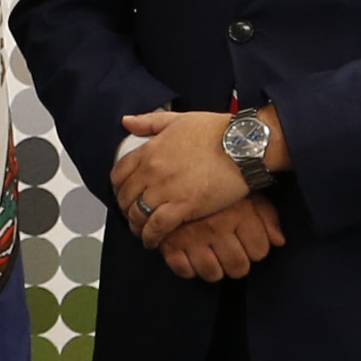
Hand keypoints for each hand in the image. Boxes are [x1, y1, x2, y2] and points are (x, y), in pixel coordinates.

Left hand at [112, 108, 256, 246]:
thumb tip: (126, 122)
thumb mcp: (178, 119)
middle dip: (126, 210)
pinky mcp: (184, 205)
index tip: (123, 195)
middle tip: (132, 216)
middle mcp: (153, 170)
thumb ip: (149, 122)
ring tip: (142, 232)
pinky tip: (153, 241)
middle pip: (125, 197)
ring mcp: (166, 189)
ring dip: (136, 226)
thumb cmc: (216, 131)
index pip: (119, 174)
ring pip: (138, 214)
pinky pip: (157, 226)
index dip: (118, 189)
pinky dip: (151, 236)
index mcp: (150, 150)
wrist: (243, 145)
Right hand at [155, 195, 285, 283]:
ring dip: (216, 269)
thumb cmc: (216, 182)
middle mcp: (215, 227)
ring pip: (212, 273)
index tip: (249, 242)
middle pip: (238, 267)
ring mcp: (191, 237)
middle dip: (238, 263)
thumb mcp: (246, 191)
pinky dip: (189, 268)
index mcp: (237, 212)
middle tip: (232, 253)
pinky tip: (193, 256)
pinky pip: (184, 271)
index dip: (256, 249)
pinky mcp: (169, 243)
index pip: (259, 251)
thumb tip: (278, 241)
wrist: (174, 171)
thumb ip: (267, 215)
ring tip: (214, 256)